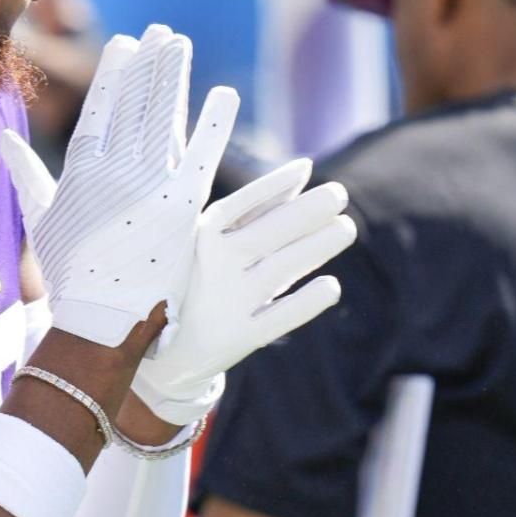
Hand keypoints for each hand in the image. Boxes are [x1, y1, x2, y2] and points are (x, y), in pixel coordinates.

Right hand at [15, 25, 223, 347]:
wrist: (101, 318)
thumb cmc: (68, 273)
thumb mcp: (40, 219)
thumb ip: (26, 173)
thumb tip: (3, 136)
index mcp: (80, 172)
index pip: (100, 108)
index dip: (114, 72)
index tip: (125, 42)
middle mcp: (114, 172)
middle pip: (134, 104)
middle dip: (148, 64)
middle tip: (161, 32)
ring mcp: (149, 187)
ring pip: (164, 118)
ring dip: (174, 77)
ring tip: (180, 46)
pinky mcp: (182, 207)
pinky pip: (203, 155)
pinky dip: (215, 123)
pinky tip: (225, 93)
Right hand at [131, 158, 355, 422]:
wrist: (169, 348)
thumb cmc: (202, 277)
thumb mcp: (218, 239)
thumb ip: (260, 206)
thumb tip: (304, 172)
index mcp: (201, 238)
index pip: (241, 204)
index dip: (274, 185)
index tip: (306, 168)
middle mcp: (213, 267)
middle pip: (268, 233)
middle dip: (308, 211)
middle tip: (339, 194)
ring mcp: (227, 303)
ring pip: (281, 269)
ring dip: (318, 246)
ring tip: (346, 228)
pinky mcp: (241, 338)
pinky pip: (281, 318)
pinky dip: (307, 303)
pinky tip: (331, 286)